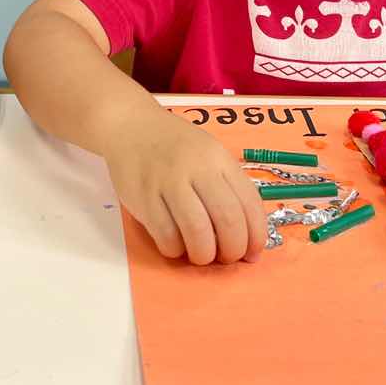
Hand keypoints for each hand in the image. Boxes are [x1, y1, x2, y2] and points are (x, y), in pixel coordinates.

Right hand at [104, 111, 265, 265]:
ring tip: (201, 256)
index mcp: (218, 158)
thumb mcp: (208, 153)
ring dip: (204, 254)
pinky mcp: (142, 196)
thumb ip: (226, 186)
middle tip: (226, 258)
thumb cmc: (174, 145)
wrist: (130, 126)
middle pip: (227, 219)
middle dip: (232, 249)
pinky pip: (165, 234)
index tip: (252, 254)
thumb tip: (244, 234)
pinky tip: (175, 246)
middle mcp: (196, 168)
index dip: (256, 236)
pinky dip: (175, 249)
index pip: (249, 202)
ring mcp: (167, 181)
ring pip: (197, 230)